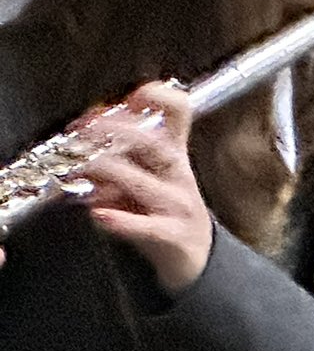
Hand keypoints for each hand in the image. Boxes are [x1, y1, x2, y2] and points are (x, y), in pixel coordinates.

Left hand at [77, 82, 213, 294]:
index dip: (162, 99)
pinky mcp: (172, 237)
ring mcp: (178, 206)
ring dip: (112, 171)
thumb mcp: (148, 178)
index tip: (136, 94)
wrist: (194, 256)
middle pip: (158, 145)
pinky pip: (147, 228)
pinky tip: (100, 215)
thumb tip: (82, 140)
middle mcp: (179, 176)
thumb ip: (116, 159)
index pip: (180, 115)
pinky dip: (123, 222)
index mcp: (175, 156)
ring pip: (146, 184)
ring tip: (84, 165)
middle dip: (122, 132)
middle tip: (87, 128)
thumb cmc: (164, 211)